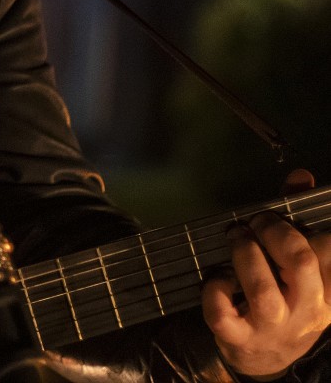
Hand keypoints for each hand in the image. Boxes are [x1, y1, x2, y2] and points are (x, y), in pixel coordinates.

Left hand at [204, 169, 330, 378]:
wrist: (264, 358)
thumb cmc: (284, 300)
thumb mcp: (299, 269)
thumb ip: (298, 220)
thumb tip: (300, 176)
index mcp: (326, 292)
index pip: (330, 252)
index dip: (314, 230)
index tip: (289, 216)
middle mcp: (305, 311)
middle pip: (301, 263)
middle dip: (276, 232)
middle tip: (257, 221)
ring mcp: (272, 328)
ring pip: (262, 290)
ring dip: (244, 254)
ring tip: (236, 237)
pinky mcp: (238, 338)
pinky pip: (222, 313)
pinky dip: (215, 289)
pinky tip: (218, 277)